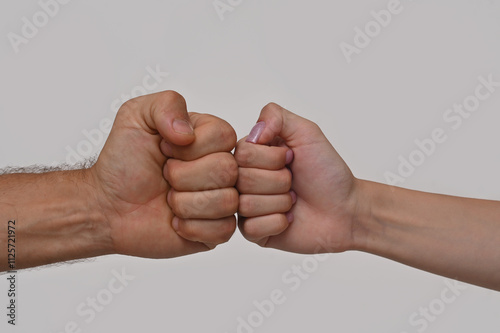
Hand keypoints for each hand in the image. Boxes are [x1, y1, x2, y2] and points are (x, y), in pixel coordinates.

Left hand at [89, 91, 237, 258]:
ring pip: (227, 202)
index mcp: (209, 139)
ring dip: (185, 203)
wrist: (107, 206)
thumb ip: (166, 104)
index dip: (191, 148)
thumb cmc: (123, 163)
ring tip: (168, 199)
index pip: (225, 136)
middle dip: (183, 176)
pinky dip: (191, 227)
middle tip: (165, 176)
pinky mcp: (216, 230)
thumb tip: (188, 133)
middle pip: (227, 170)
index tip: (166, 150)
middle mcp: (221, 168)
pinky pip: (223, 230)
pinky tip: (175, 220)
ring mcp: (221, 200)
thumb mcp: (136, 116)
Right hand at [235, 103, 360, 253]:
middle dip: (278, 181)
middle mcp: (244, 179)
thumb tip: (252, 132)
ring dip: (280, 202)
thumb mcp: (307, 133)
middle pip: (242, 179)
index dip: (272, 158)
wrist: (346, 209)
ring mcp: (246, 206)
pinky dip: (278, 222)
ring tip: (293, 200)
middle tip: (293, 182)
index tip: (291, 159)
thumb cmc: (327, 173)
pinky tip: (289, 218)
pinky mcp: (253, 232)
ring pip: (246, 204)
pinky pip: (252, 228)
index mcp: (252, 154)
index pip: (242, 152)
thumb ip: (276, 116)